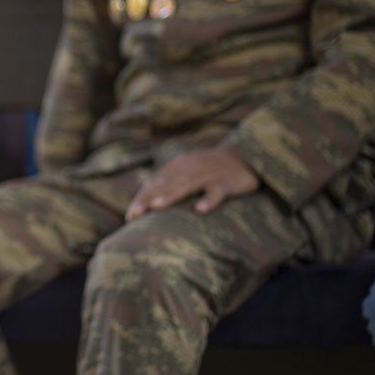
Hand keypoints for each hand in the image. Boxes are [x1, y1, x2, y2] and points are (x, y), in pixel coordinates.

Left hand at [126, 148, 259, 220]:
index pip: (156, 183)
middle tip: (135, 214)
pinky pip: (216, 192)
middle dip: (148, 199)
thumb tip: (147, 204)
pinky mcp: (225, 182)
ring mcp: (207, 174)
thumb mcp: (188, 173)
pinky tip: (200, 210)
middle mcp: (190, 168)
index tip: (130, 216)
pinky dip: (208, 200)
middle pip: (166, 184)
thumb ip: (170, 184)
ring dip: (171, 195)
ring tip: (156, 207)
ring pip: (187, 185)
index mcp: (178, 166)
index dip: (142, 198)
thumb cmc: (209, 171)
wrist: (244, 158)